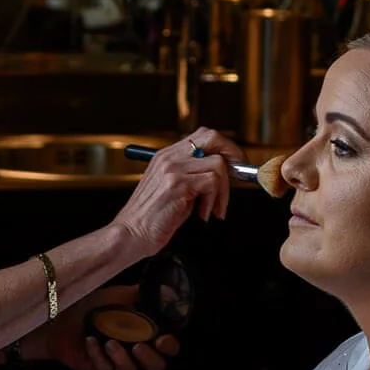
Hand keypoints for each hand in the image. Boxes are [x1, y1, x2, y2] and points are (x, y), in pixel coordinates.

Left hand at [47, 285, 180, 369]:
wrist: (60, 316)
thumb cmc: (92, 305)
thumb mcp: (119, 295)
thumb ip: (143, 294)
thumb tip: (168, 292)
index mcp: (145, 334)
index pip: (168, 348)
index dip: (169, 346)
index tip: (161, 339)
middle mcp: (135, 353)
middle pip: (156, 367)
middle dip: (150, 359)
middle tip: (139, 346)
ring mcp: (117, 365)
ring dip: (122, 358)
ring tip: (111, 342)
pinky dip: (98, 355)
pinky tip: (91, 341)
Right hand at [111, 129, 233, 257]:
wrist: (130, 234)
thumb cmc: (151, 218)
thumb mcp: (172, 189)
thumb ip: (192, 176)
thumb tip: (223, 173)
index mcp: (166, 156)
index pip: (204, 136)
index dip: (225, 147)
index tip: (236, 163)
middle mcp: (169, 158)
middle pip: (213, 138)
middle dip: (233, 155)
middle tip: (239, 175)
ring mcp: (173, 169)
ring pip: (218, 165)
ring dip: (223, 191)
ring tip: (212, 208)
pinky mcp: (178, 184)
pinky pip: (212, 182)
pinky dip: (214, 200)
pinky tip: (203, 213)